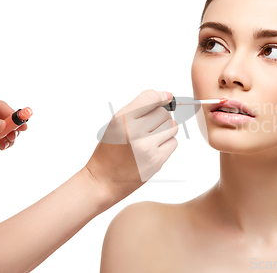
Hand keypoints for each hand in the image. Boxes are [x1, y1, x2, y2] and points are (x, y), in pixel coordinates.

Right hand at [84, 89, 178, 206]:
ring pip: (172, 126)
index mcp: (122, 119)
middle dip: (160, 117)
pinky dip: (167, 143)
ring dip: (166, 129)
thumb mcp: (116, 123)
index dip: (160, 97)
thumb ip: (139, 108)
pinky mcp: (156, 160)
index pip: (150, 98)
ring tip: (152, 136)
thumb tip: (167, 96)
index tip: (164, 98)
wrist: (103, 180)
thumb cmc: (110, 150)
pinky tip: (154, 147)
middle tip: (149, 126)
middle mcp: (134, 132)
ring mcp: (147, 147)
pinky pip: (173, 142)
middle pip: (164, 113)